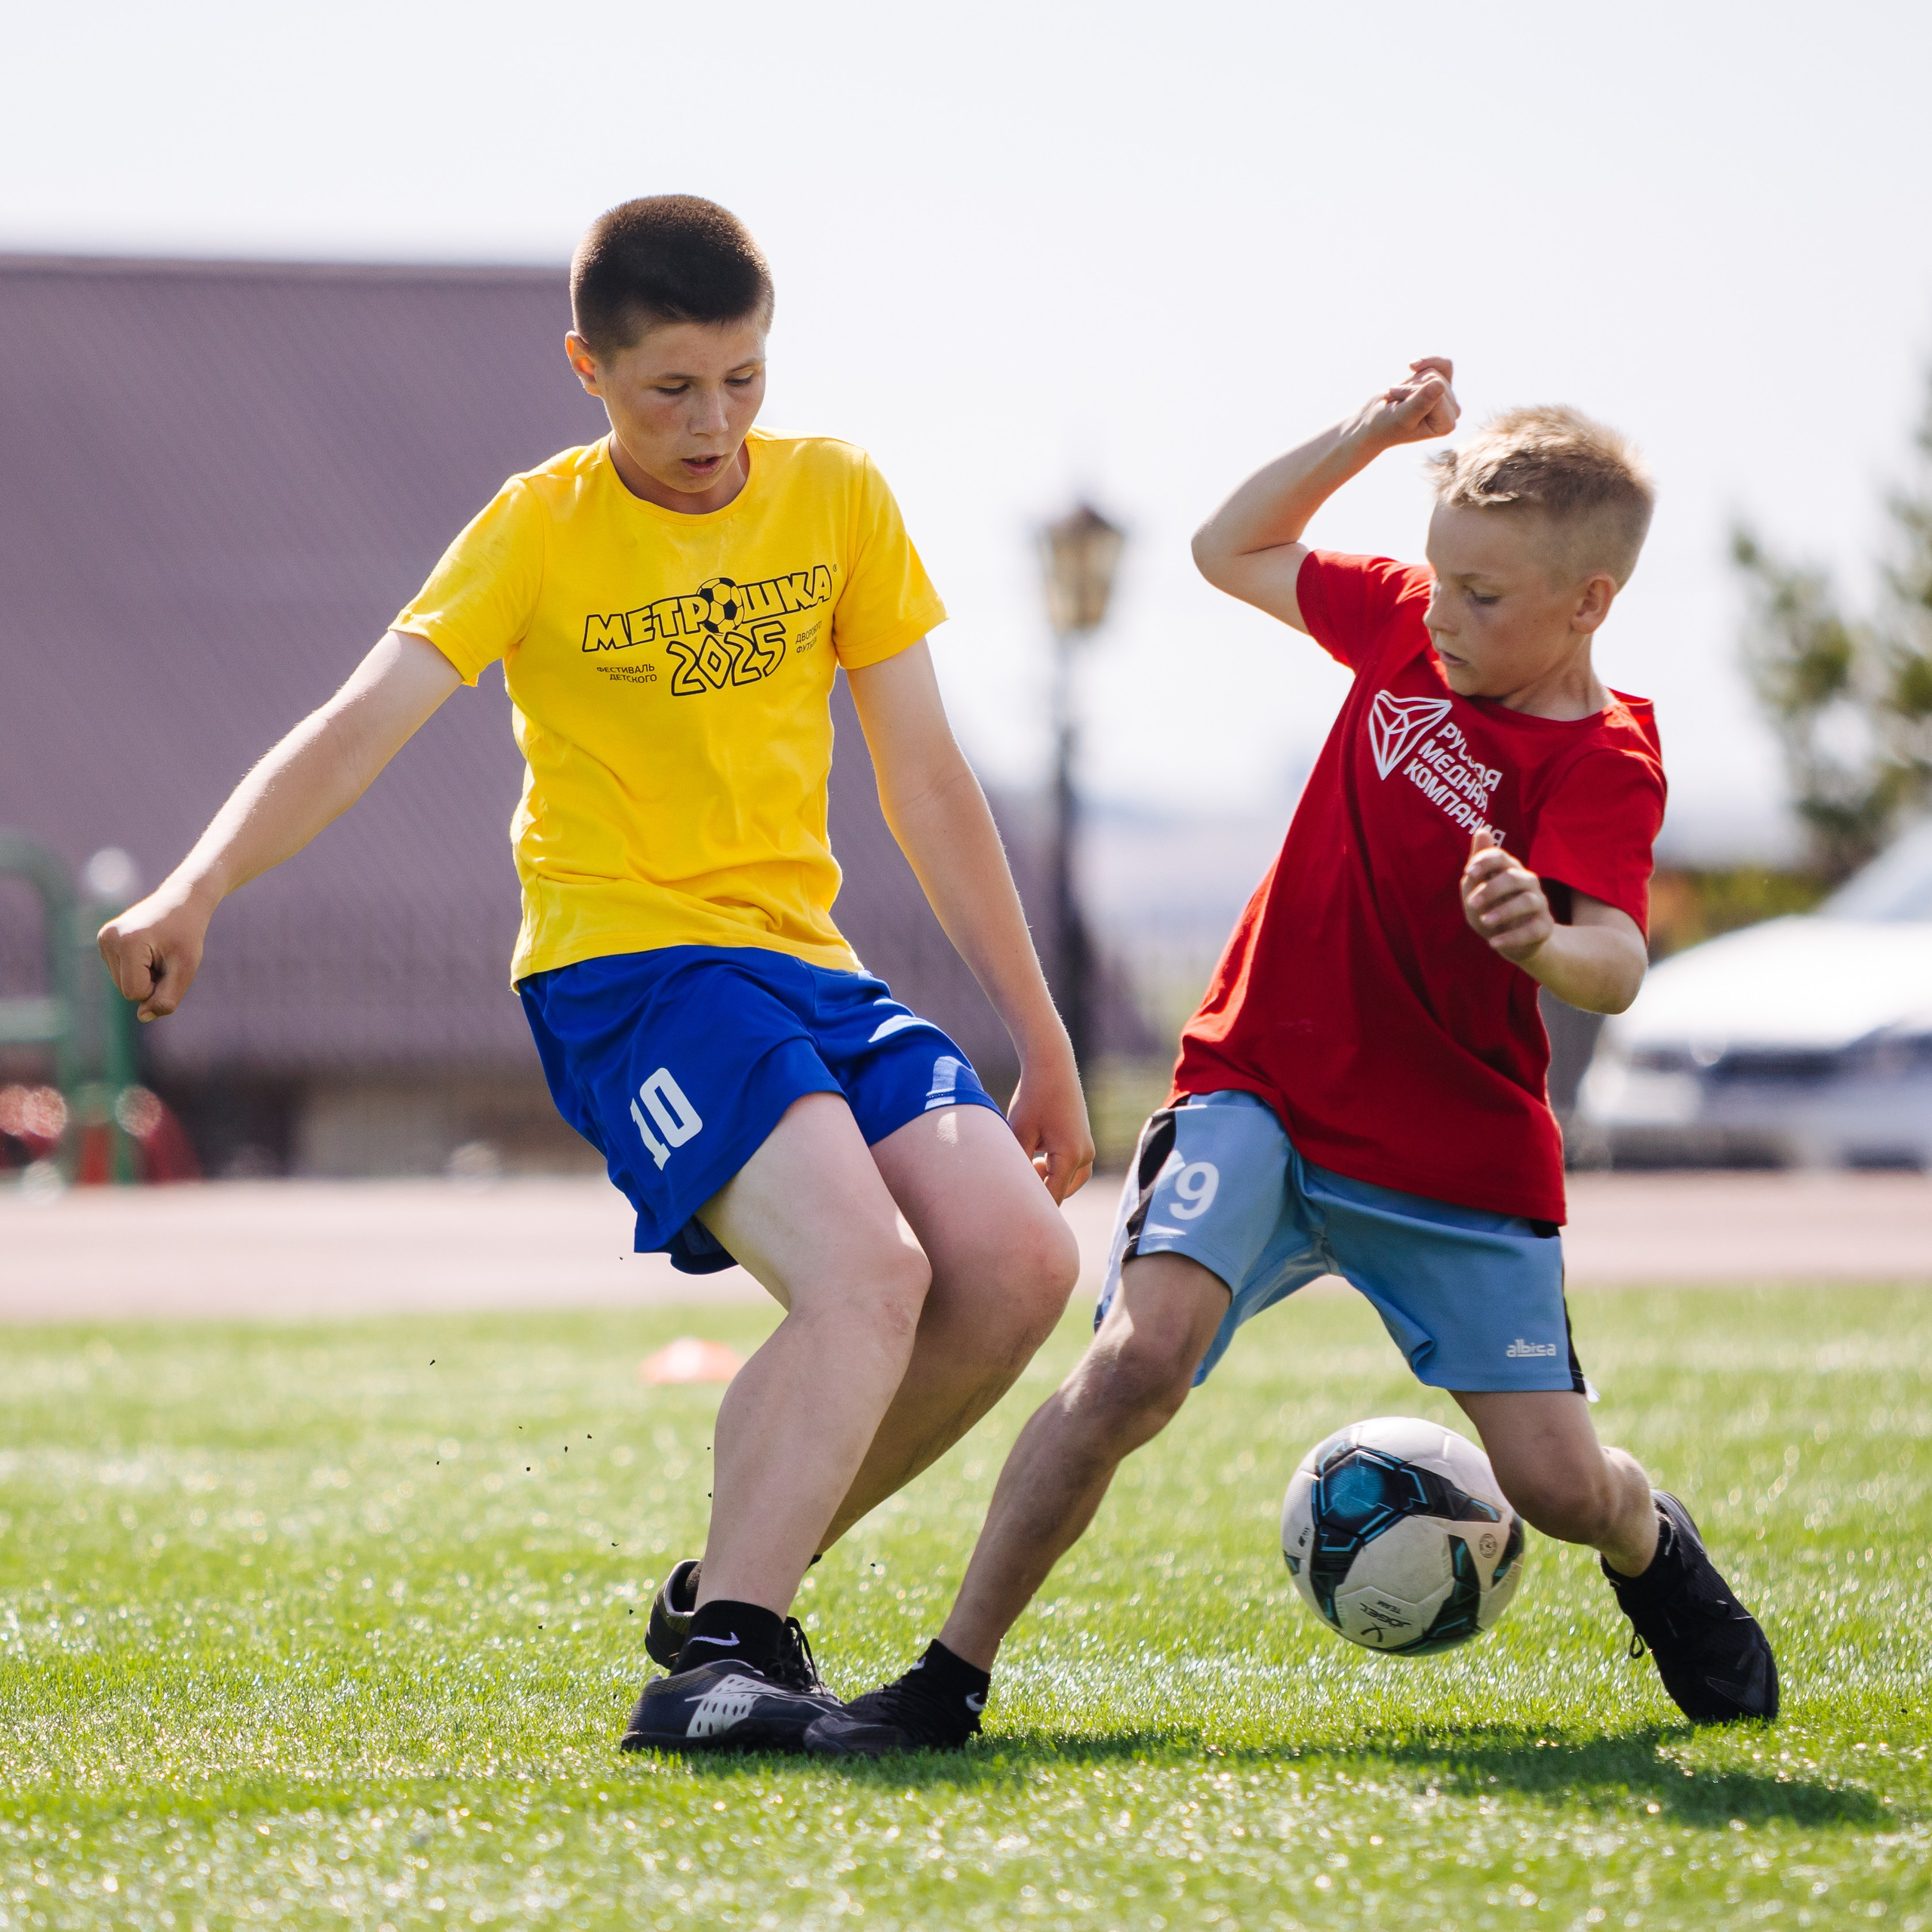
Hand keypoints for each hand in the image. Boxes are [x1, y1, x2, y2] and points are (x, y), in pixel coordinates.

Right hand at [98, 879, 213, 1020]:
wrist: (183, 900)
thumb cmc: (187, 934)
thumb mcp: (186, 968)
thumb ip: (168, 997)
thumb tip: (143, 1018)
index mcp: (126, 942)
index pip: (134, 992)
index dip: (157, 988)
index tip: (170, 964)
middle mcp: (108, 938)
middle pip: (126, 989)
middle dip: (150, 981)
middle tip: (166, 956)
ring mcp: (103, 938)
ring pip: (122, 983)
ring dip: (145, 975)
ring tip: (158, 951)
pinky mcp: (104, 940)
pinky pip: (120, 972)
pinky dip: (138, 969)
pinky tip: (149, 949)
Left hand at [1006, 1038, 1094, 1204]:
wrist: (1052, 1066)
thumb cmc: (1032, 1098)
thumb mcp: (1020, 1135)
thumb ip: (1020, 1167)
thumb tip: (1015, 1193)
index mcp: (1070, 1157)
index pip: (1051, 1197)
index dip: (1032, 1208)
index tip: (1012, 1215)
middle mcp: (1085, 1157)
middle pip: (1060, 1192)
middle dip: (1039, 1193)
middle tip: (1013, 1184)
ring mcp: (1088, 1149)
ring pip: (1067, 1183)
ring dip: (1047, 1181)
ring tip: (1028, 1164)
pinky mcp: (1085, 1142)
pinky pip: (1072, 1169)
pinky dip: (1055, 1170)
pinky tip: (1036, 1155)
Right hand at [1355, 356, 1459, 449]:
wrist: (1374, 422)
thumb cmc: (1385, 424)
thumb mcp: (1400, 416)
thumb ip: (1420, 403)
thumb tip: (1439, 385)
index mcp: (1446, 425)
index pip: (1436, 392)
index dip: (1411, 392)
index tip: (1397, 406)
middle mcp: (1452, 412)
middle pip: (1436, 380)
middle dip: (1411, 387)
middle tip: (1398, 402)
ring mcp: (1449, 398)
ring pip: (1435, 371)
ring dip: (1412, 381)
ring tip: (1401, 396)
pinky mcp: (1444, 385)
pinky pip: (1443, 363)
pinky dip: (1425, 363)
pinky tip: (1412, 368)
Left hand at [1461, 830, 1553, 964]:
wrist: (1509, 941)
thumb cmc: (1490, 910)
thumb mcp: (1476, 891)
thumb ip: (1477, 866)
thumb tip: (1481, 831)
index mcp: (1509, 870)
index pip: (1500, 857)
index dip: (1485, 861)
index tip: (1468, 872)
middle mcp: (1527, 883)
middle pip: (1513, 878)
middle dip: (1491, 889)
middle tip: (1472, 903)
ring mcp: (1539, 904)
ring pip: (1527, 902)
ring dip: (1504, 911)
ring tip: (1485, 921)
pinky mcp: (1544, 927)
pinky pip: (1532, 930)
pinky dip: (1512, 937)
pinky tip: (1493, 943)